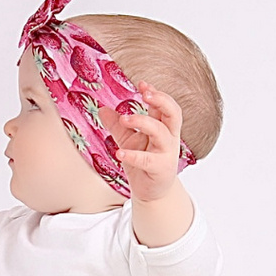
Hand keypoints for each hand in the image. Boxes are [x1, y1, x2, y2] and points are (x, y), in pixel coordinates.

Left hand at [101, 82, 182, 203]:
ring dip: (144, 122)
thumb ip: (117, 126)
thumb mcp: (128, 141)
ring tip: (124, 119)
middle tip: (145, 93)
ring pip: (161, 133)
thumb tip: (101, 109)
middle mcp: (169, 138)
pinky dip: (133, 155)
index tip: (142, 83)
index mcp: (163, 128)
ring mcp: (167, 153)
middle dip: (162, 100)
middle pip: (173, 113)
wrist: (151, 192)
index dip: (155, 93)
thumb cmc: (143, 163)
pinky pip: (148, 160)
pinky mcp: (160, 169)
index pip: (164, 106)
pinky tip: (120, 152)